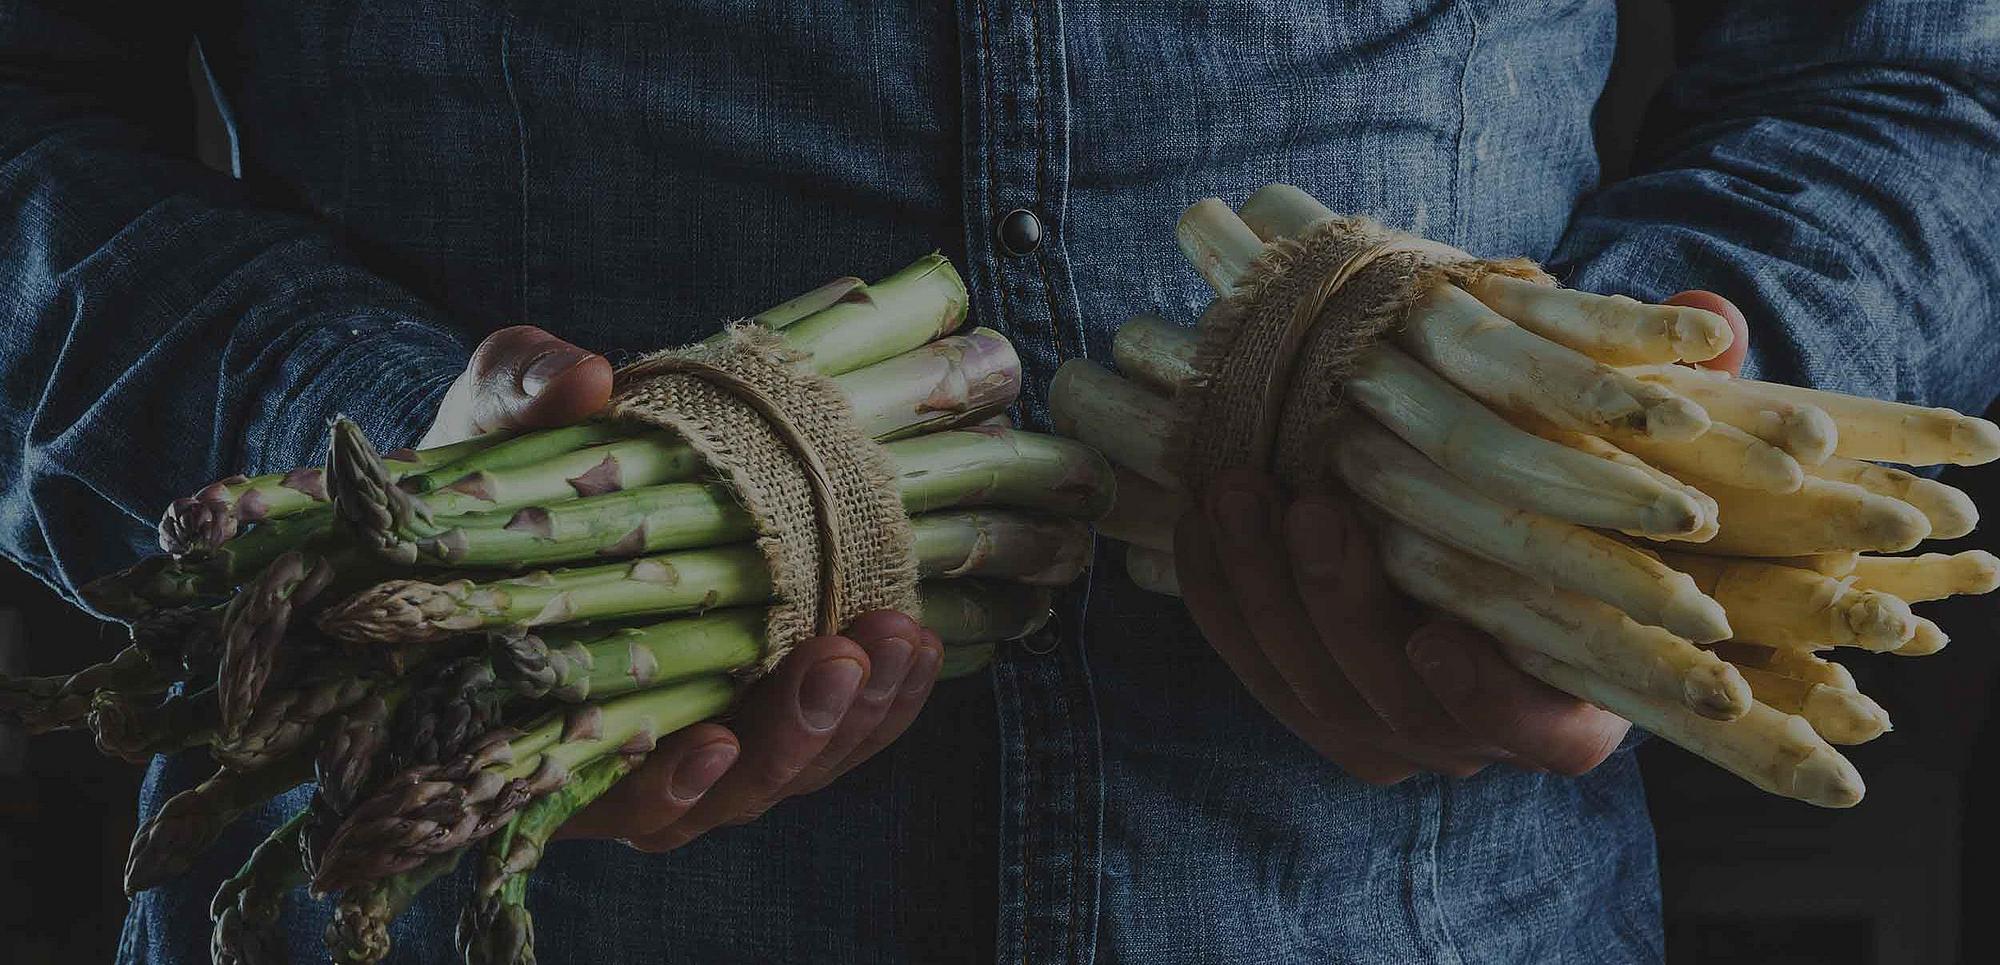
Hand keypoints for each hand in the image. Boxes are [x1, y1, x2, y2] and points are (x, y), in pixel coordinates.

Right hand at [418, 328, 947, 847]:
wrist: (545, 471)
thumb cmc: (496, 460)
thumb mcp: (494, 414)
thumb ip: (521, 397)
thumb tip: (583, 377)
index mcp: (538, 716)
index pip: (603, 793)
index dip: (662, 787)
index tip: (713, 742)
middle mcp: (626, 750)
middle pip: (721, 796)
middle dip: (791, 737)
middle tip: (840, 657)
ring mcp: (705, 732)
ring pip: (789, 770)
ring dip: (854, 717)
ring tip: (900, 636)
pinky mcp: (769, 700)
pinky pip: (835, 729)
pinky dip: (883, 699)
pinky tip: (919, 640)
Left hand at [1174, 291, 1745, 783]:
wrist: (1489, 529)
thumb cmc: (1575, 494)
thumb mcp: (1634, 448)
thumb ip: (1678, 396)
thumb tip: (1719, 324)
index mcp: (1568, 703)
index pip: (1531, 729)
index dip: (1482, 698)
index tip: (1444, 635)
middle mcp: (1463, 735)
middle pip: (1389, 703)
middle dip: (1339, 603)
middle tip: (1313, 508)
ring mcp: (1373, 723)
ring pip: (1302, 681)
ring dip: (1263, 583)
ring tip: (1244, 485)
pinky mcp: (1301, 692)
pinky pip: (1246, 657)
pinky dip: (1220, 586)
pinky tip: (1208, 508)